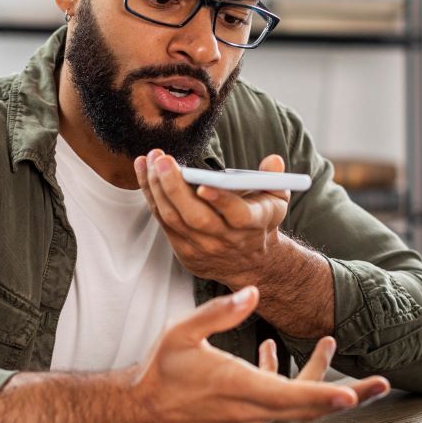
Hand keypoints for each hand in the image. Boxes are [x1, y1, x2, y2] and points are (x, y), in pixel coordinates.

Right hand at [127, 286, 387, 422]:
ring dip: (311, 377)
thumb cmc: (161, 371)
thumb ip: (221, 311)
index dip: (326, 394)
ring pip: (291, 403)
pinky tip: (271, 358)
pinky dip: (281, 384)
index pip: (292, 395)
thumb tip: (252, 292)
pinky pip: (271, 407)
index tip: (354, 395)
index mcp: (239, 388)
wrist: (139, 412)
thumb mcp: (184, 332)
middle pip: (309, 407)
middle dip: (349, 395)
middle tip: (381, 384)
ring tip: (326, 345)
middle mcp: (249, 411)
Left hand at [134, 150, 289, 285]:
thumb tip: (274, 161)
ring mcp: (202, 248)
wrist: (252, 262)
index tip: (204, 184)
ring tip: (149, 160)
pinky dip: (151, 196)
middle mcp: (226, 240)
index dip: (221, 201)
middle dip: (175, 188)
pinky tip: (144, 171)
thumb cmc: (261, 220)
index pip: (237, 215)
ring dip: (157, 188)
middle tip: (162, 159)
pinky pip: (162, 222)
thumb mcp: (277, 199)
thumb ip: (274, 178)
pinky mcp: (184, 251)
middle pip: (196, 218)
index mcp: (252, 224)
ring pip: (173, 219)